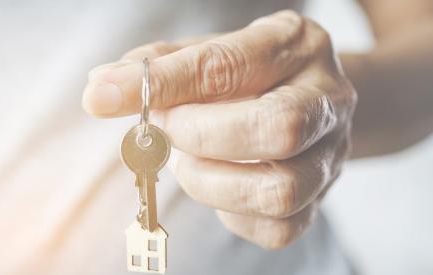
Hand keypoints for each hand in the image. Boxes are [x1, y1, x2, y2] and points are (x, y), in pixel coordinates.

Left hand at [83, 10, 356, 248]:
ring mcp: (331, 155)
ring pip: (278, 190)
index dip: (163, 84)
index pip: (227, 65)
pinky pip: (277, 228)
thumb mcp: (212, 51)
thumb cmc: (252, 74)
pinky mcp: (320, 200)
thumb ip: (161, 65)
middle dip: (200, 137)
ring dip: (211, 182)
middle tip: (166, 132)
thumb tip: (101, 85)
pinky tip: (218, 184)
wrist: (310, 98)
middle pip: (276, 129)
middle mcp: (326, 99)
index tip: (104, 96)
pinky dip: (231, 212)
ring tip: (189, 162)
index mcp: (294, 44)